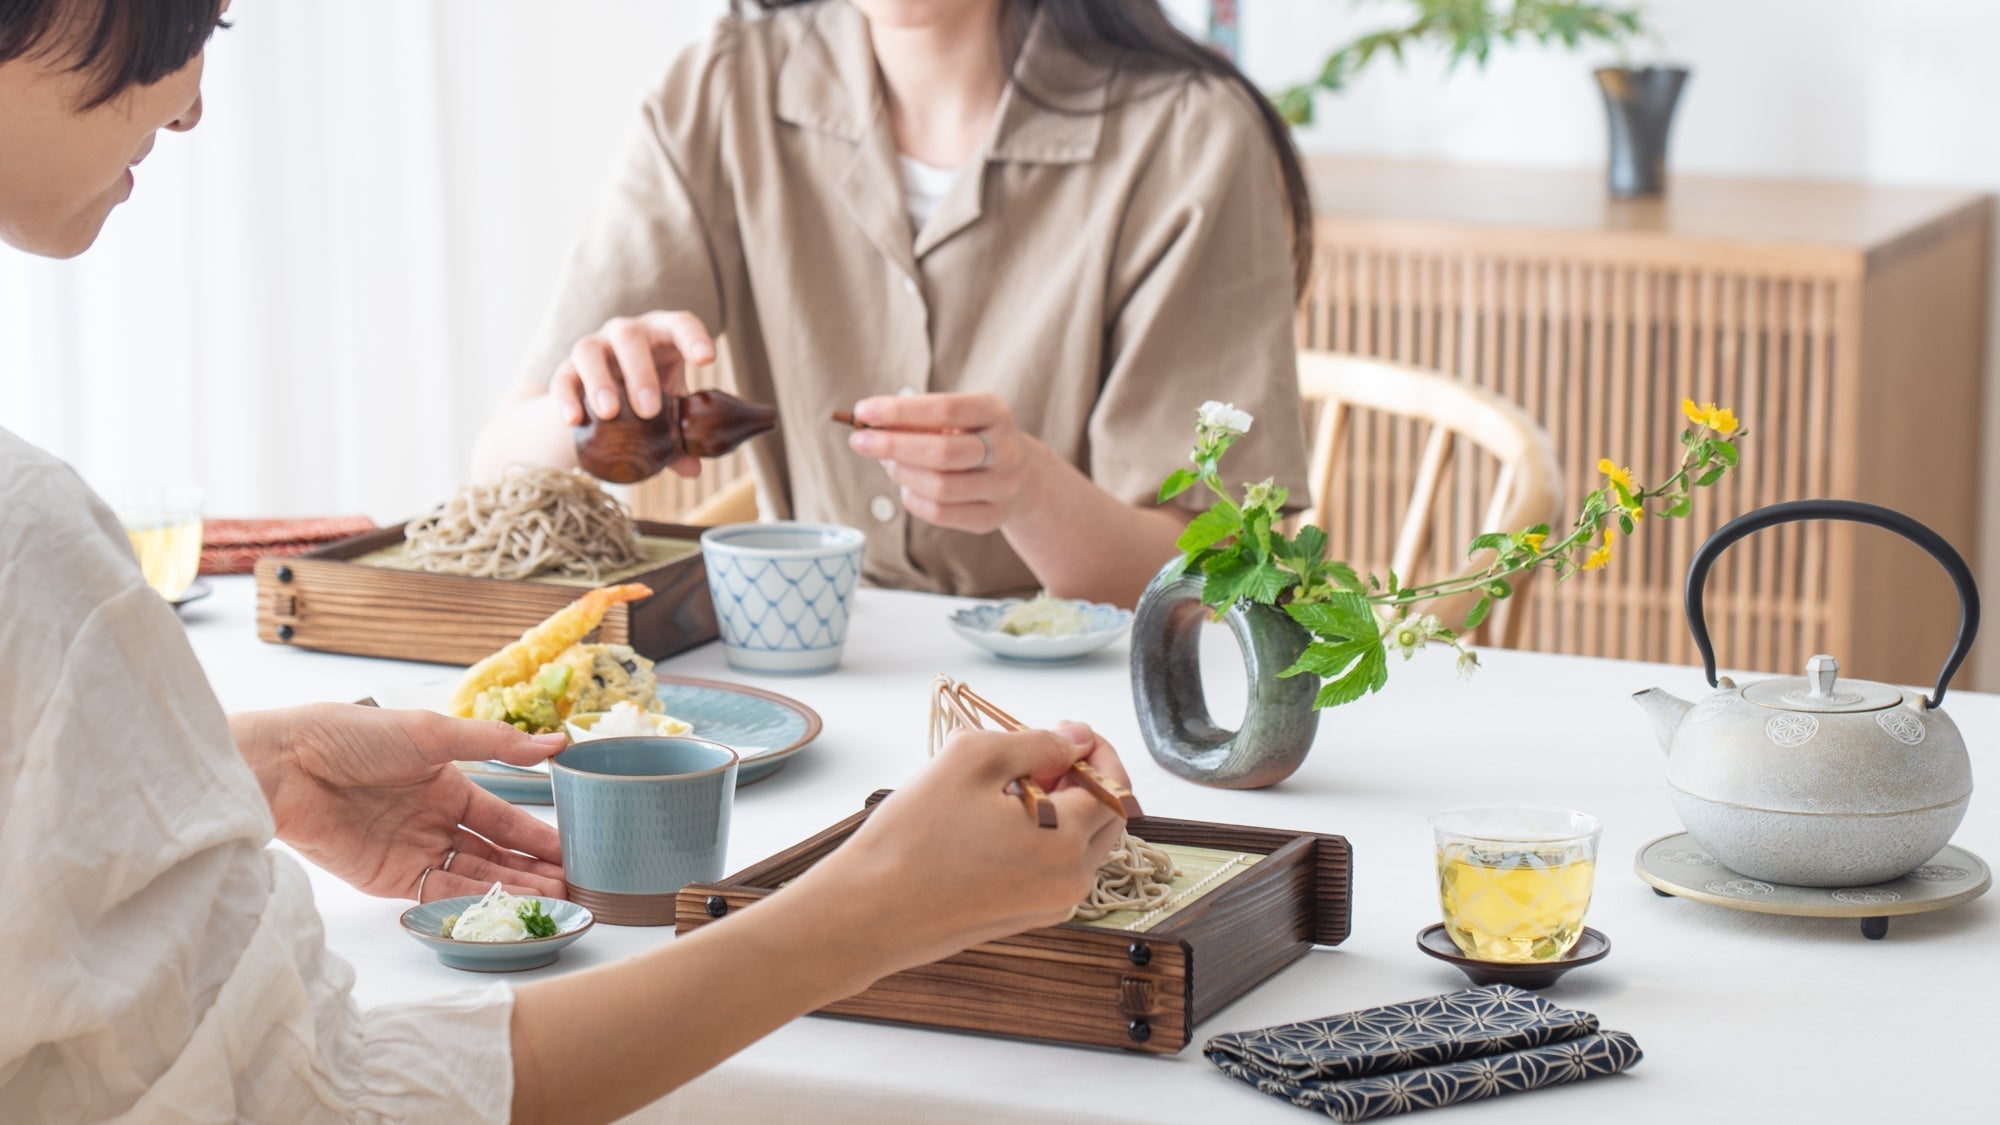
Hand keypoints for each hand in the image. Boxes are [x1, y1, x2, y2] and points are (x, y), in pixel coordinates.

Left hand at [234, 703, 568, 901]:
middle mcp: (433, 820)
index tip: (572, 851)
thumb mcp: (434, 732)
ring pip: (473, 877)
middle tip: (572, 886)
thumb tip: (557, 743)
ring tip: (553, 900)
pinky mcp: (388, 879)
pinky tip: (505, 907)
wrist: (287, 766)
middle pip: (493, 853)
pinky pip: (438, 895)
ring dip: (511, 889)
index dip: (537, 835)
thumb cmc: (354, 737)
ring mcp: (412, 852)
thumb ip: (496, 744)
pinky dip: (473, 901)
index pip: (503, 817)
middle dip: (532, 870)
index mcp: (447, 783)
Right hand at [550, 311, 718, 478]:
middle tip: (649, 410)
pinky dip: (565, 398)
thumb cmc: (652, 393)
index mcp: (661, 335)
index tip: (707, 359)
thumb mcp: (671, 409)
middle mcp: (625, 333)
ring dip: (599, 381)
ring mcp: (594, 347)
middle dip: (640, 372)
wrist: (607, 397)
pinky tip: (573, 420)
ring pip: (588, 350)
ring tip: (610, 413)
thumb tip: (692, 469)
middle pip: (629, 337)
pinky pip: (561, 378)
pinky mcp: (567, 368)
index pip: (679, 325)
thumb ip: (682, 436)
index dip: (694, 338)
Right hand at [796, 722, 1129, 971]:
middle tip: (1038, 754)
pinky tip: (994, 820)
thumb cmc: (912, 837)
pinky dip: (1041, 836)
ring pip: (1080, 842)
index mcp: (1067, 843)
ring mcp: (1048, 905)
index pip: (1114, 787)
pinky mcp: (1022, 917)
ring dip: (1061, 806)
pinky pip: (1053, 866)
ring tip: (1005, 786)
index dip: (1096, 750)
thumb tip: (1078, 738)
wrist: (866, 914)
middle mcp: (1070, 882)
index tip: (1066, 731)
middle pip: (1105, 818)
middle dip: (1083, 779)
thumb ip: (1038, 742)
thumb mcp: (973, 759)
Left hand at [846, 393, 1045, 534]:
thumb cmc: (972, 438)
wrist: (1023, 475)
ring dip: (902, 474)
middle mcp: (1006, 449)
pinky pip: (941, 514)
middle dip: (892, 446)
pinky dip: (913, 499)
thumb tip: (870, 426)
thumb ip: (919, 420)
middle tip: (859, 441)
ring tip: (887, 464)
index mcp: (995, 413)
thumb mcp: (955, 418)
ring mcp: (1003, 487)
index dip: (900, 411)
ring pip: (940, 487)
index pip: (945, 409)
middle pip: (941, 452)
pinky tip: (906, 487)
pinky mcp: (993, 517)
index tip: (863, 411)